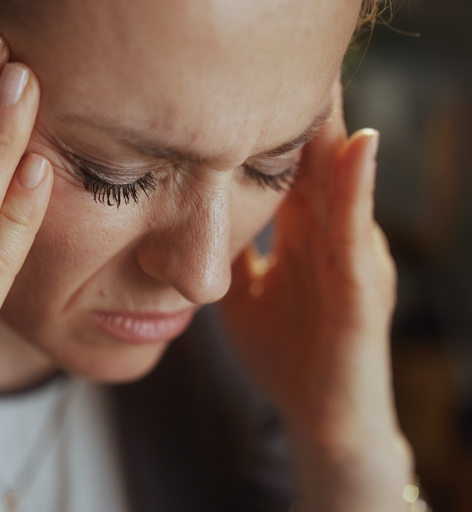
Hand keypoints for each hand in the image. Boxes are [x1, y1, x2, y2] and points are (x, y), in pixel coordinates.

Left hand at [221, 90, 397, 461]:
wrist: (320, 419)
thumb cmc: (287, 353)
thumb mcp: (246, 292)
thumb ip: (232, 251)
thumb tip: (186, 218)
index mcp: (302, 234)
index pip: (287, 164)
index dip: (269, 123)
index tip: (242, 79)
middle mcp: (330, 236)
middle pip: (319, 160)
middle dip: (305, 110)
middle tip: (293, 55)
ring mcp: (352, 259)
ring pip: (345, 181)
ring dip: (336, 127)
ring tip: (325, 75)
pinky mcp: (364, 292)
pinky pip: (360, 233)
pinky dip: (359, 190)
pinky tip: (355, 147)